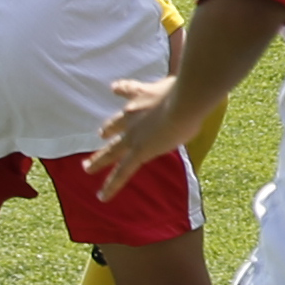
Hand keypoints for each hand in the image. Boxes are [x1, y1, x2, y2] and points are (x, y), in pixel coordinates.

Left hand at [85, 74, 184, 200]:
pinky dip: (111, 185)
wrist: (184, 101)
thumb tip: (197, 95)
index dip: (121, 89)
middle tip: (101, 134)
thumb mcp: (183, 88)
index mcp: (143, 95)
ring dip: (98, 159)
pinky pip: (121, 172)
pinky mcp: (138, 151)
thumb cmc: (190, 92)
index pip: (129, 90)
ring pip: (110, 150)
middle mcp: (133, 114)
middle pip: (115, 123)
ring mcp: (133, 134)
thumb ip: (181, 92)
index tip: (114, 89)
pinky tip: (102, 197)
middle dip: (108, 130)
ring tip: (87, 167)